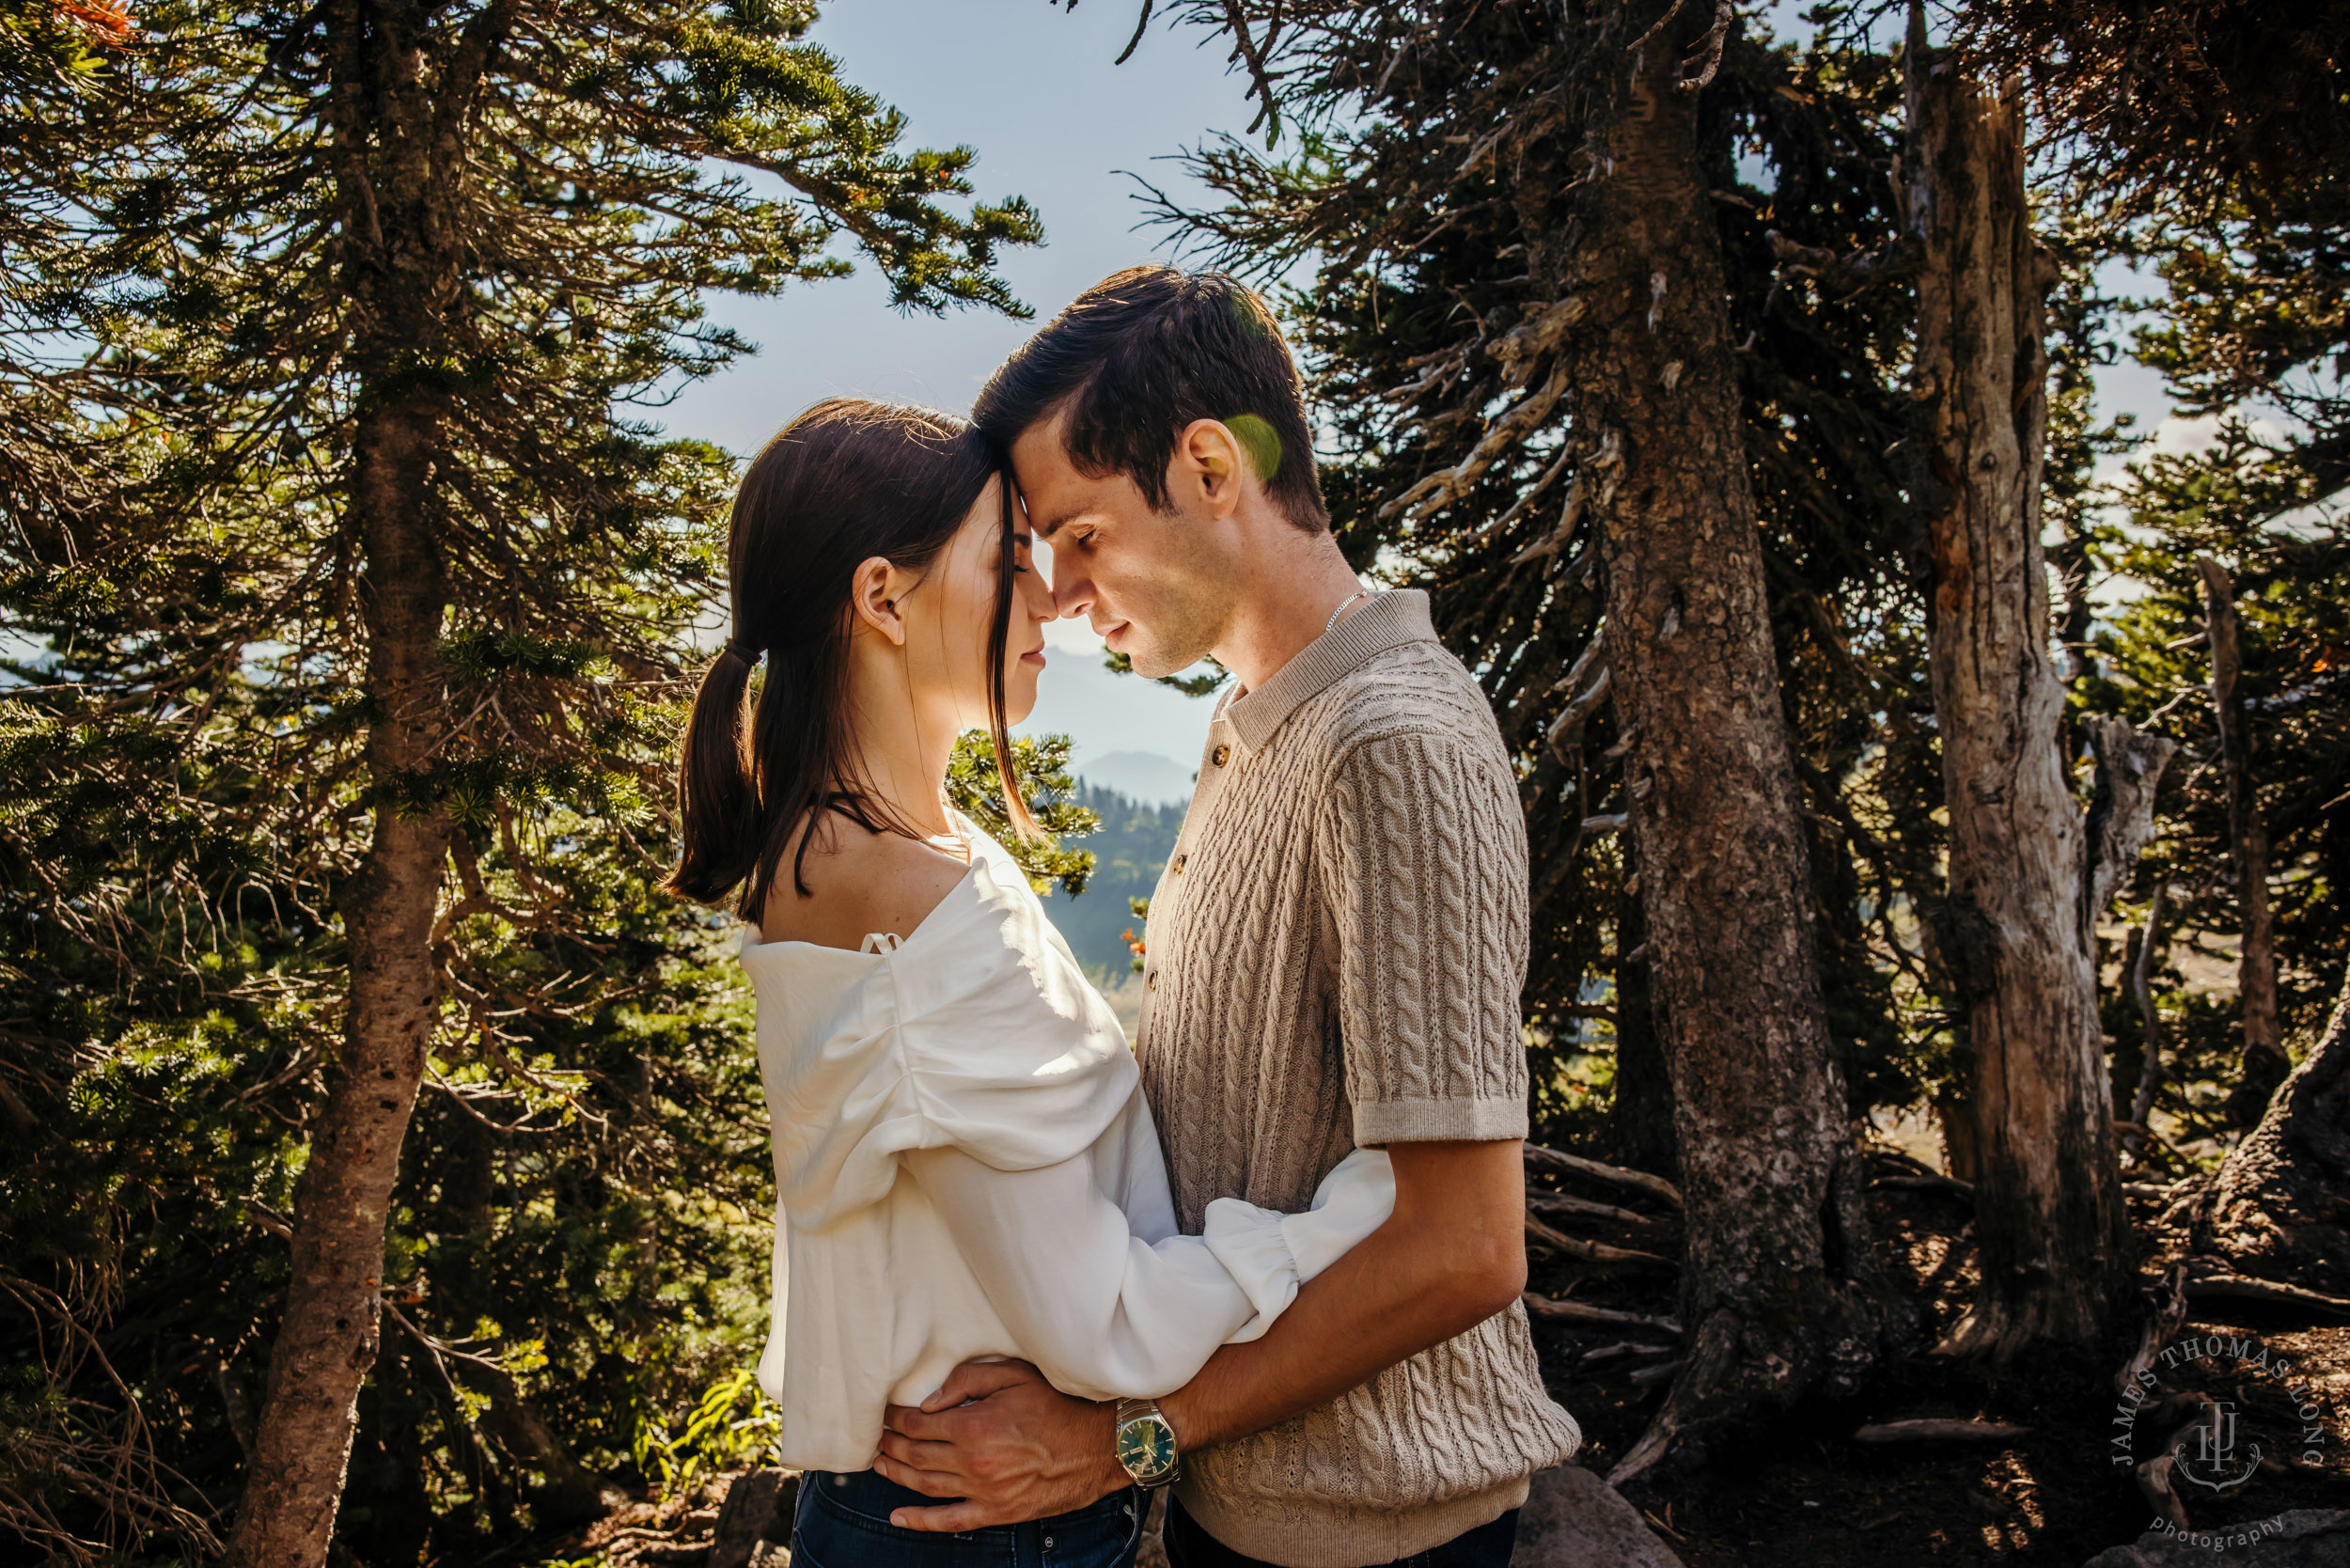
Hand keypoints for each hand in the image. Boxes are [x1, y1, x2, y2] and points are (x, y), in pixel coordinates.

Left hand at [875, 1359, 1129, 1530]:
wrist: (1099, 1445)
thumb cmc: (1058, 1403)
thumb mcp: (1014, 1374)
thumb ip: (967, 1379)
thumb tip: (928, 1399)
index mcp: (974, 1425)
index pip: (918, 1423)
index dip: (896, 1417)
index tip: (886, 1411)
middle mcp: (973, 1462)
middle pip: (916, 1454)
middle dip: (891, 1443)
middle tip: (877, 1435)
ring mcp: (984, 1492)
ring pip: (925, 1486)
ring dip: (897, 1474)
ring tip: (879, 1462)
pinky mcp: (998, 1512)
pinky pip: (950, 1521)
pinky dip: (920, 1521)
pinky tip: (898, 1517)